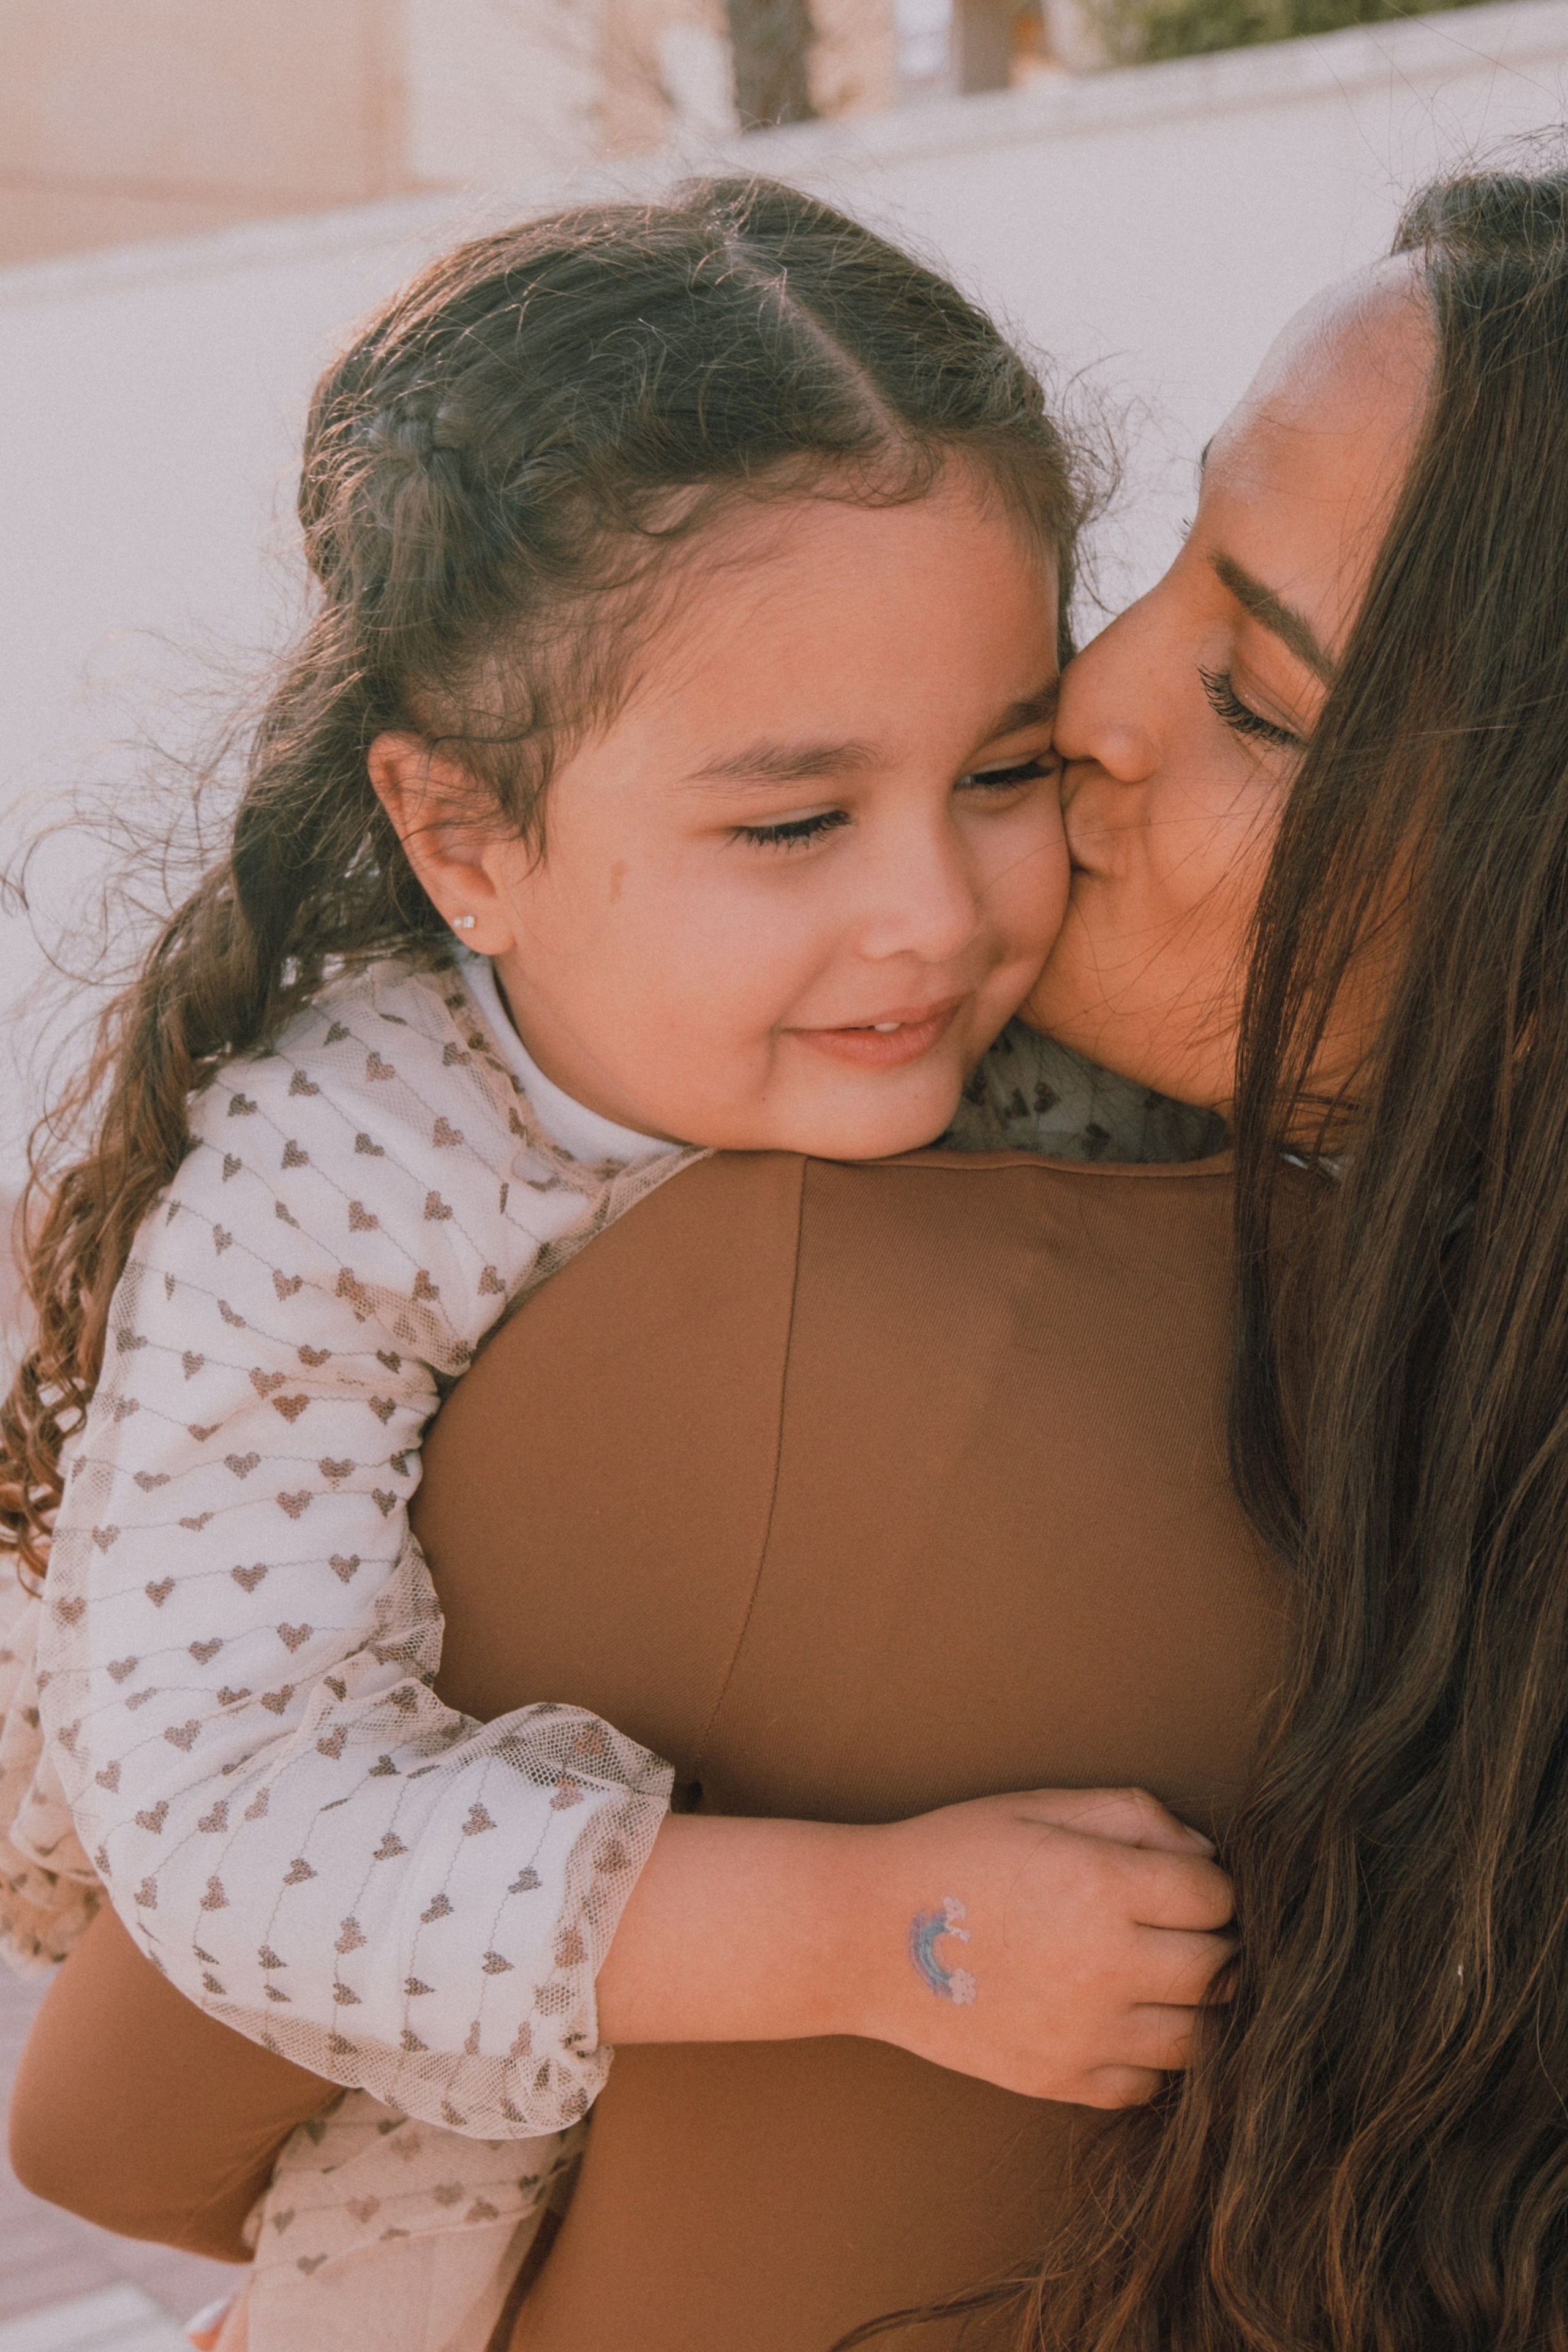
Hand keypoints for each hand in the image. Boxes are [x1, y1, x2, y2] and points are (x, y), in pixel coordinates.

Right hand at [844, 1786, 1234, 2107]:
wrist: (863, 1937)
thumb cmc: (952, 1856)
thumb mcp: (1037, 1807)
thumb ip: (1129, 1815)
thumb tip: (1204, 1850)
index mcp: (1098, 1886)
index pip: (1216, 1896)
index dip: (1211, 1883)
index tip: (1184, 1880)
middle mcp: (1101, 1967)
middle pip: (1221, 1970)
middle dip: (1217, 1943)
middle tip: (1183, 1928)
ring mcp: (1083, 2036)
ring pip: (1200, 2039)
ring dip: (1196, 2007)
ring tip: (1161, 1977)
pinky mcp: (1059, 2082)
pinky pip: (1147, 2085)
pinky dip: (1150, 2057)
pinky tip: (1119, 2020)